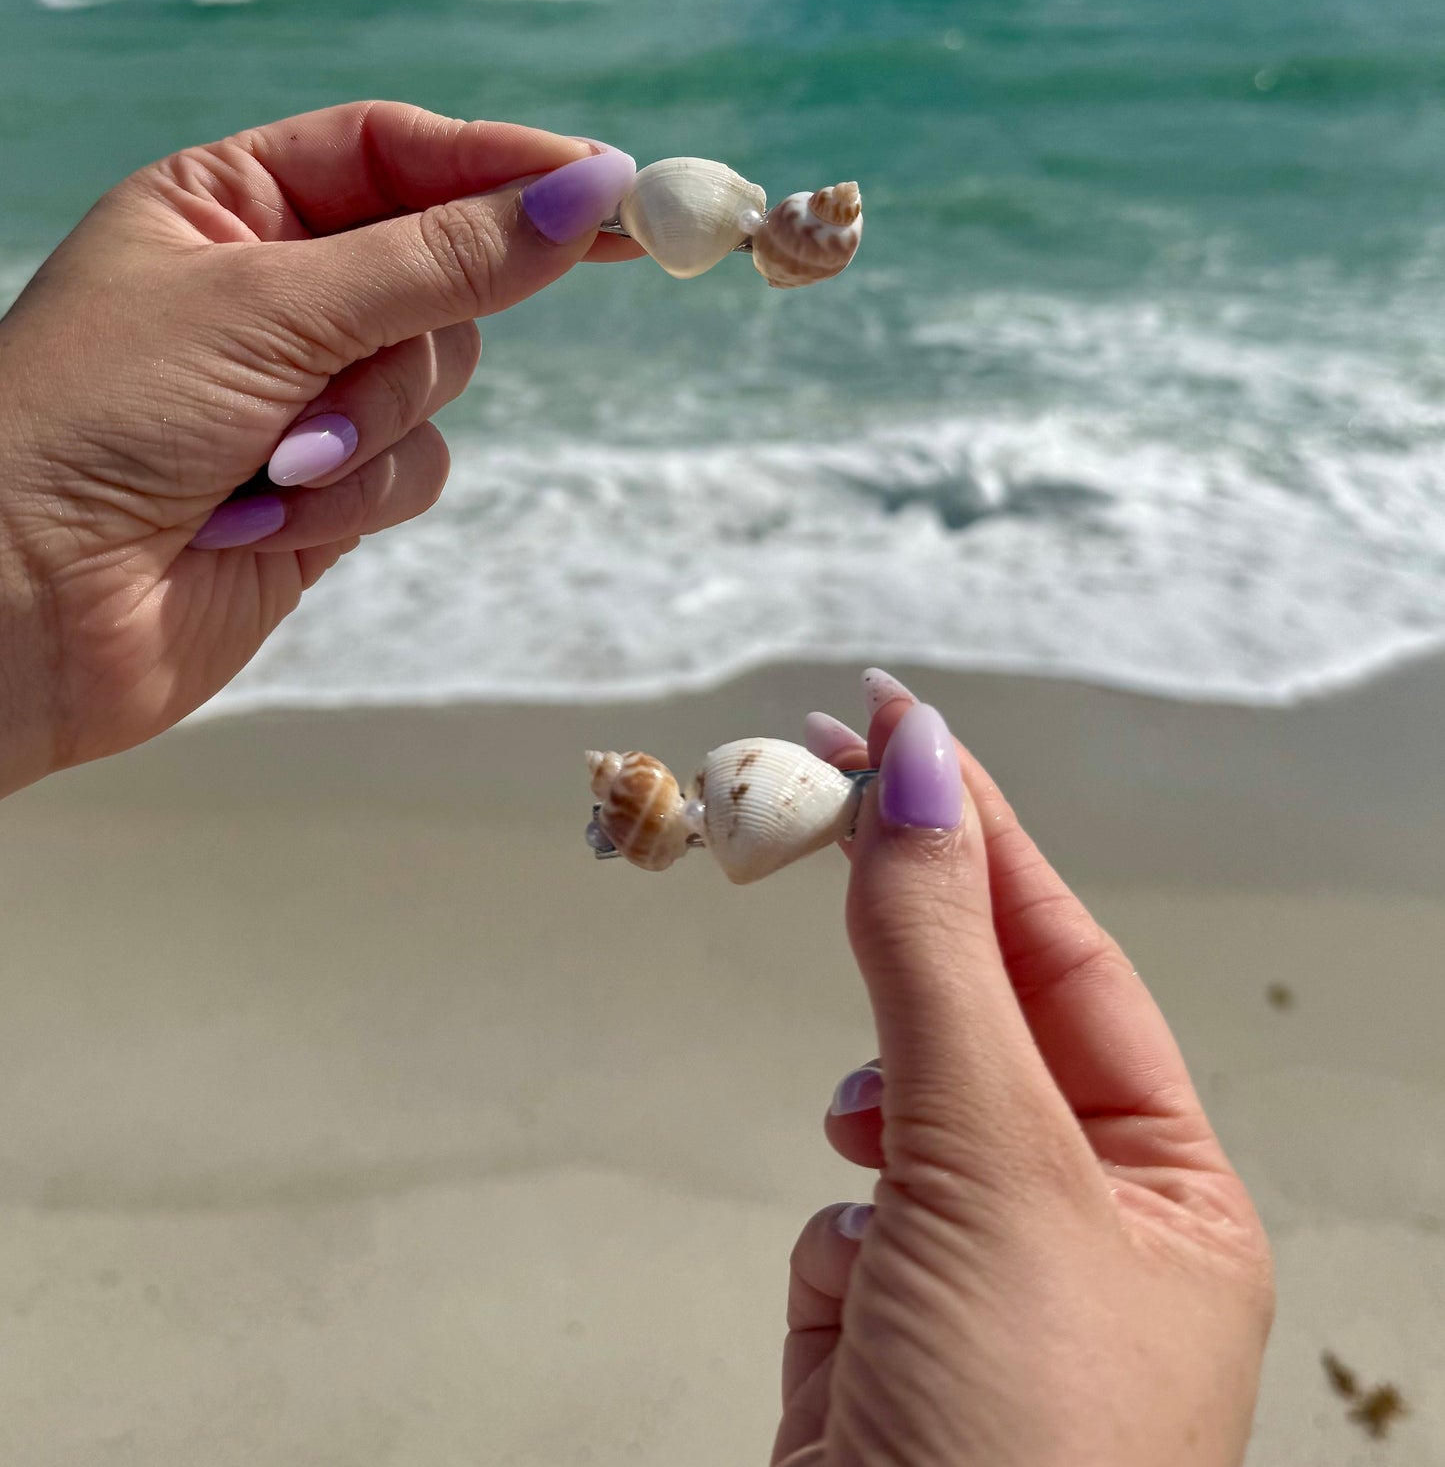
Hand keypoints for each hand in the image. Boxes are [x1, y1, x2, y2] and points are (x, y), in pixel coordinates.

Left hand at [0, 102, 636, 796]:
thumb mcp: (272, 307)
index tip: (610, 185)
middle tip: (393, 351)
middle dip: (407, 330)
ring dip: (367, 424)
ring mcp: (304, 392)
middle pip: (440, 268)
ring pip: (437, 376)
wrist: (15, 609)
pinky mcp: (328, 490)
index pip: (397, 151)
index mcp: (229, 203)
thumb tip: (587, 193)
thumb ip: (441, 257)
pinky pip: (414, 467)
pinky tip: (264, 515)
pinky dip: (357, 494)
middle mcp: (274, 289)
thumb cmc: (94, 420)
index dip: (500, 163)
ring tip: (271, 460)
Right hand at [774, 674, 1273, 1466]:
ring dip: (862, 1168)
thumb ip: (938, 956)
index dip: (973, 829)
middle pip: (968, 1031)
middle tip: (804, 790)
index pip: (1060, 956)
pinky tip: (855, 1367)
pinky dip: (824, 1284)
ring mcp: (977, 1301)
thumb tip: (918, 770)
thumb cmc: (1020, 1455)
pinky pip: (828, 1250)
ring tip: (873, 1217)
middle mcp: (1085, 1237)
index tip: (886, 721)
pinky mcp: (881, 1363)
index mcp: (1171, 1192)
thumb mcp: (992, 1165)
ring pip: (879, 1142)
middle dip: (897, 952)